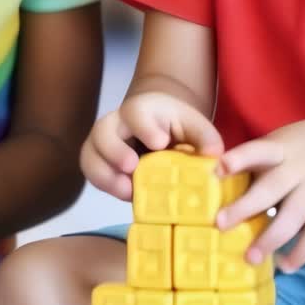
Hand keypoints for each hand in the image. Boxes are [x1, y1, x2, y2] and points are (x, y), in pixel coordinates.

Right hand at [80, 91, 223, 200]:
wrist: (155, 126)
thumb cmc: (175, 126)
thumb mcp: (193, 125)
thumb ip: (205, 136)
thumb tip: (214, 154)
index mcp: (141, 110)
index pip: (136, 113)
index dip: (145, 127)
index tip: (160, 142)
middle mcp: (116, 123)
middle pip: (103, 130)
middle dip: (115, 150)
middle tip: (132, 166)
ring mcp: (102, 142)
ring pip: (90, 154)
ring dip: (105, 174)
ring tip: (127, 190)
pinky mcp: (96, 160)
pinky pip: (91, 172)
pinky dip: (104, 184)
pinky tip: (125, 194)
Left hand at [217, 108, 304, 270]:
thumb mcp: (284, 140)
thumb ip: (259, 159)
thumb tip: (222, 185)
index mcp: (281, 147)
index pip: (258, 150)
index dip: (239, 159)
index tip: (217, 169)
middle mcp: (298, 168)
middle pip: (271, 188)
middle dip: (245, 207)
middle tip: (220, 224)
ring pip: (293, 217)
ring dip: (270, 239)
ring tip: (250, 258)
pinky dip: (301, 252)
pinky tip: (284, 266)